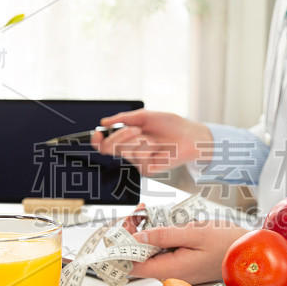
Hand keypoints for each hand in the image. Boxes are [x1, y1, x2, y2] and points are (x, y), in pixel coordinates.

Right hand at [91, 109, 212, 175]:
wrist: (189, 135)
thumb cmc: (171, 125)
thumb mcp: (145, 116)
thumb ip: (124, 118)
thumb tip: (105, 121)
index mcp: (127, 139)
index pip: (104, 144)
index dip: (97, 140)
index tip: (98, 133)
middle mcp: (130, 152)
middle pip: (108, 149)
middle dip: (120, 136)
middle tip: (136, 129)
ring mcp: (138, 161)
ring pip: (125, 151)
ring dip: (140, 140)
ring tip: (153, 138)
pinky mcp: (147, 169)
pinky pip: (138, 157)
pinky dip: (148, 148)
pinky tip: (158, 148)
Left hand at [130, 219, 248, 284]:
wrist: (249, 253)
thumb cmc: (226, 243)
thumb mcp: (194, 233)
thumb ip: (164, 236)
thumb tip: (136, 237)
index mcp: (169, 270)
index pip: (131, 264)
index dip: (121, 246)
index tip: (122, 226)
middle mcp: (168, 274)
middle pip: (137, 256)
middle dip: (132, 232)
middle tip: (138, 212)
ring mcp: (173, 269)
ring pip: (147, 251)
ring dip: (143, 231)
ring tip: (145, 211)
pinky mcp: (179, 263)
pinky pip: (159, 250)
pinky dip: (155, 234)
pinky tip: (158, 219)